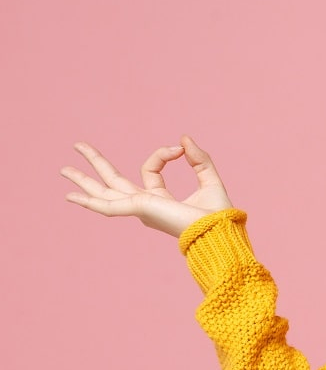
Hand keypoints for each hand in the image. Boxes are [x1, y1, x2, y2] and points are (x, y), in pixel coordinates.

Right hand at [62, 135, 233, 236]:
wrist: (219, 230)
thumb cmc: (218, 213)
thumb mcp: (208, 177)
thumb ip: (198, 158)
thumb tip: (184, 139)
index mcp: (159, 199)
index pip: (150, 169)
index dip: (162, 154)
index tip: (179, 149)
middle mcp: (145, 205)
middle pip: (113, 181)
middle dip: (95, 163)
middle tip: (76, 146)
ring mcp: (139, 208)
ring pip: (104, 191)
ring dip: (83, 179)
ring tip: (62, 169)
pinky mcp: (138, 208)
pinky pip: (108, 205)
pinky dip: (88, 200)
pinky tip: (70, 196)